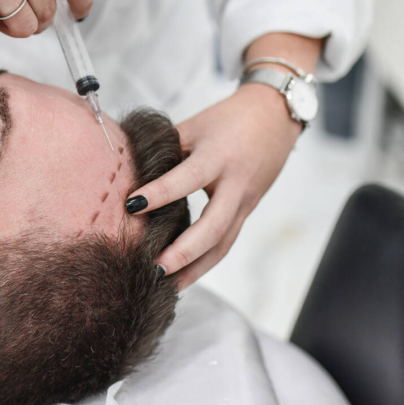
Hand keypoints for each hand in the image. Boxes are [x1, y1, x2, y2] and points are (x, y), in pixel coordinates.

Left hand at [127, 82, 301, 289]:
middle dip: (184, 251)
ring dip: (196, 268)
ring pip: (223, 244)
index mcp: (218, 155)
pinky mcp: (247, 212)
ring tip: (167, 287)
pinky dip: (205, 261)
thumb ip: (166, 150)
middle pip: (214, 226)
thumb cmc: (228, 119)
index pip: (188, 178)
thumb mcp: (195, 125)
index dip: (160, 193)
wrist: (275, 117)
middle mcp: (235, 184)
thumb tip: (128, 172)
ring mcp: (245, 202)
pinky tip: (184, 275)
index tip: (131, 206)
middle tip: (155, 268)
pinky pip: (226, 241)